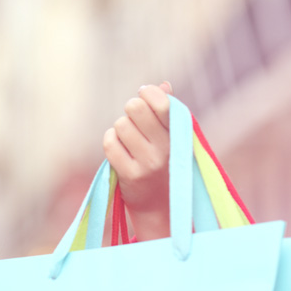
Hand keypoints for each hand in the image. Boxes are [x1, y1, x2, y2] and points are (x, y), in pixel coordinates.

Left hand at [102, 82, 172, 240]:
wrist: (160, 206)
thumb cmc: (165, 164)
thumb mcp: (172, 138)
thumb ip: (166, 111)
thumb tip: (161, 85)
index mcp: (180, 134)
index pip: (163, 102)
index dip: (148, 92)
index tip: (144, 94)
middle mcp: (167, 148)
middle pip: (135, 108)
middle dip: (130, 109)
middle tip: (133, 120)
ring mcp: (148, 162)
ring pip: (120, 125)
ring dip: (120, 128)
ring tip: (128, 140)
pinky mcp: (130, 175)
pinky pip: (110, 143)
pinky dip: (110, 141)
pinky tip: (118, 148)